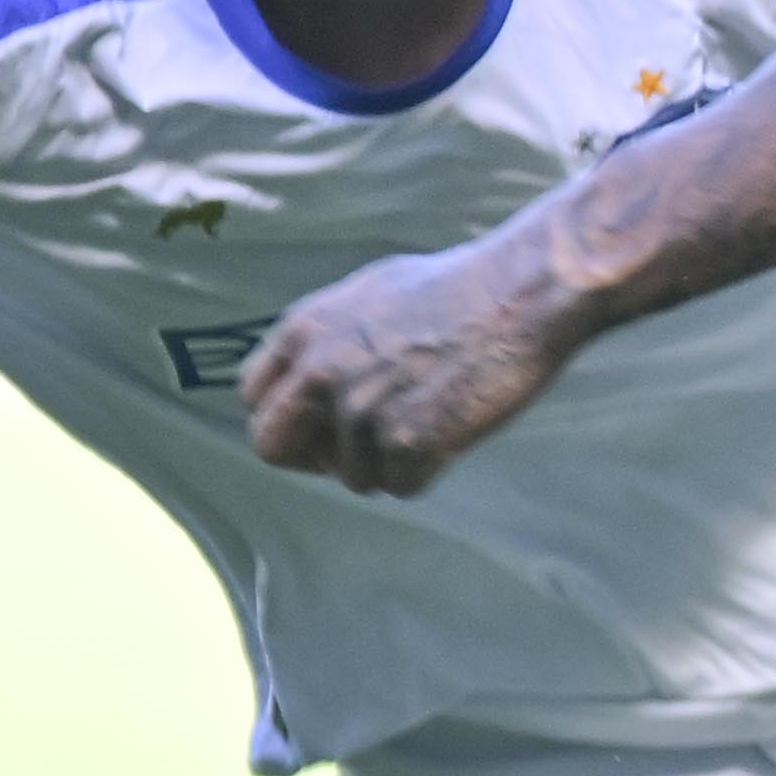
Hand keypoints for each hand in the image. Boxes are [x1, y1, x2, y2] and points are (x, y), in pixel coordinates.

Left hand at [242, 234, 578, 497]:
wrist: (520, 294)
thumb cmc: (455, 289)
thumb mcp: (366, 295)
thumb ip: (322, 339)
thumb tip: (299, 377)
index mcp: (303, 329)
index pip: (255, 399)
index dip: (289, 416)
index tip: (320, 422)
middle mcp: (319, 371)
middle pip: (274, 448)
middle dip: (312, 455)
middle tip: (361, 445)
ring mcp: (360, 410)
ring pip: (351, 475)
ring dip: (388, 461)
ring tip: (431, 413)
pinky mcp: (406, 442)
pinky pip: (400, 486)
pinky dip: (427, 470)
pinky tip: (452, 428)